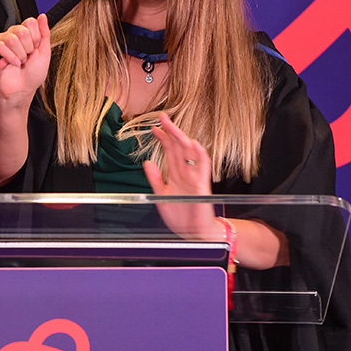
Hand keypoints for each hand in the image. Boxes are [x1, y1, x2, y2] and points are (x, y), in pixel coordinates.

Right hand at [0, 14, 50, 104]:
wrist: (21, 90)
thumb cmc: (32, 75)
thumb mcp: (44, 53)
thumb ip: (44, 33)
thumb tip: (43, 17)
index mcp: (26, 35)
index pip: (30, 23)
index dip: (35, 38)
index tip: (35, 49)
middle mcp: (14, 36)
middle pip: (21, 30)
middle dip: (27, 48)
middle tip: (26, 57)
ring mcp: (3, 43)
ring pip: (11, 38)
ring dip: (19, 55)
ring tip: (19, 62)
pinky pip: (0, 46)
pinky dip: (9, 58)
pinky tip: (10, 64)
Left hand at [143, 114, 218, 238]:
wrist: (193, 234)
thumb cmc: (181, 216)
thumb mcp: (161, 196)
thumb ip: (155, 179)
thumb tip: (147, 163)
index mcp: (176, 175)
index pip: (169, 151)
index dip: (162, 139)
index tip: (153, 128)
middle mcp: (185, 173)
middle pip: (178, 147)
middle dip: (170, 131)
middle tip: (162, 117)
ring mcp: (194, 177)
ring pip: (189, 152)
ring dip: (182, 138)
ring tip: (173, 126)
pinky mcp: (202, 185)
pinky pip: (203, 166)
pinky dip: (200, 154)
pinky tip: (193, 143)